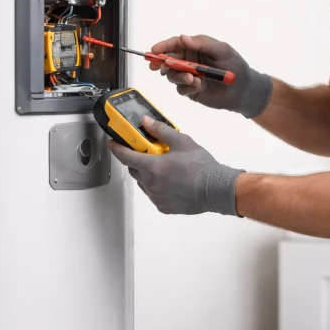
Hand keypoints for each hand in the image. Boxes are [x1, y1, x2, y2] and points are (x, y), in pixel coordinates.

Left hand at [107, 117, 243, 215]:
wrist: (216, 189)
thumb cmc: (200, 165)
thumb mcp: (182, 142)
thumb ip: (161, 131)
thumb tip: (145, 122)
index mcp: (152, 167)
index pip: (126, 157)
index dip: (116, 149)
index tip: (112, 143)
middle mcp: (150, 184)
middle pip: (134, 170)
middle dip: (135, 161)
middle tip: (146, 153)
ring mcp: (156, 198)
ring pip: (144, 184)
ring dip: (147, 175)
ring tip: (163, 168)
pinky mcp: (163, 207)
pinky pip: (154, 195)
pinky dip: (157, 187)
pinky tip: (170, 182)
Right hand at [149, 34, 271, 117]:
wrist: (243, 90)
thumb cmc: (235, 66)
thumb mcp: (222, 50)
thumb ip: (202, 43)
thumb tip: (183, 37)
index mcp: (195, 47)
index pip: (175, 44)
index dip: (162, 47)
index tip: (153, 51)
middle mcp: (189, 60)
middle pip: (168, 59)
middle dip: (162, 63)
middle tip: (158, 67)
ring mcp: (188, 75)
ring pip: (172, 75)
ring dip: (178, 77)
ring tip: (193, 79)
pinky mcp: (190, 89)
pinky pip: (180, 88)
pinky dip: (186, 87)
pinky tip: (198, 86)